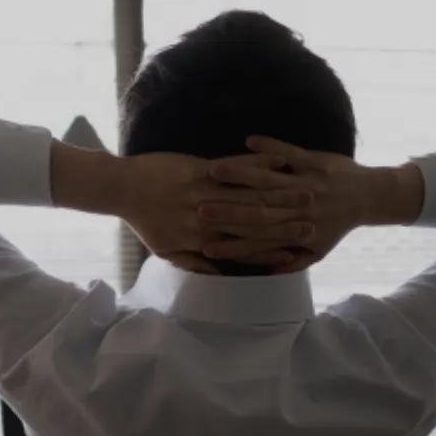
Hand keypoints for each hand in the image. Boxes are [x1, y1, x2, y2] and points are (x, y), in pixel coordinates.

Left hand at [117, 152, 318, 273]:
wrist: (121, 187)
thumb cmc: (143, 219)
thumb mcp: (164, 249)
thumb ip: (193, 263)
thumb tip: (219, 274)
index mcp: (200, 239)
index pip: (244, 247)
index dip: (272, 249)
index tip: (296, 250)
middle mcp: (207, 218)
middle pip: (254, 221)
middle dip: (286, 220)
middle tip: (315, 218)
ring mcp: (204, 192)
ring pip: (249, 194)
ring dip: (281, 192)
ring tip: (308, 190)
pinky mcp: (200, 169)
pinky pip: (234, 168)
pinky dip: (258, 164)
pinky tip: (280, 161)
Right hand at [201, 137, 378, 272]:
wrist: (371, 197)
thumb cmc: (338, 225)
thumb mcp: (317, 251)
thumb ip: (292, 262)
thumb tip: (266, 273)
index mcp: (298, 233)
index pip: (259, 243)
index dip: (232, 246)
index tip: (205, 246)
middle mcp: (301, 210)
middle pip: (258, 211)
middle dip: (227, 210)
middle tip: (197, 208)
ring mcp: (308, 184)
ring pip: (270, 181)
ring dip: (242, 175)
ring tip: (214, 171)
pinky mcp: (316, 162)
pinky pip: (292, 153)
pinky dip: (272, 146)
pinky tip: (250, 140)